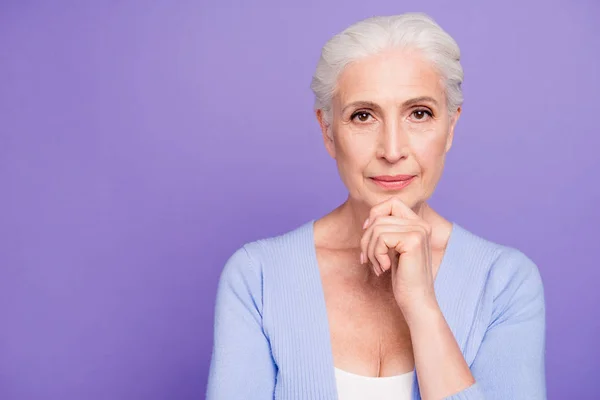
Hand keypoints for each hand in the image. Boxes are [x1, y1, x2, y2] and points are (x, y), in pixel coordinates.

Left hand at [359, 196, 436, 317]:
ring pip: (377, 228)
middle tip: (368, 259)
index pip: (392, 202)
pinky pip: (381, 238)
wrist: (416, 301)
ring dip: (370, 250)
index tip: (367, 234)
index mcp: (418, 224)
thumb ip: (386, 231)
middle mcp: (422, 224)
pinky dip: (375, 255)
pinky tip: (384, 268)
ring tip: (377, 266)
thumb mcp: (393, 249)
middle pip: (379, 217)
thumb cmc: (403, 278)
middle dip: (367, 239)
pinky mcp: (414, 240)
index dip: (375, 215)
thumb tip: (367, 221)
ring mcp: (419, 231)